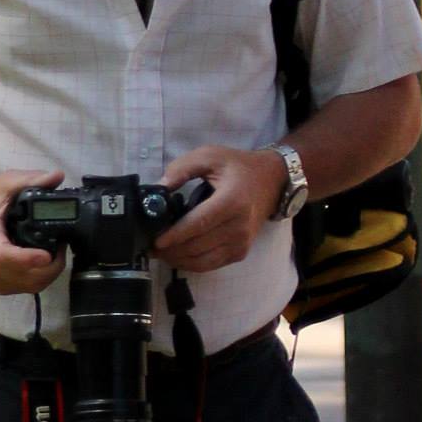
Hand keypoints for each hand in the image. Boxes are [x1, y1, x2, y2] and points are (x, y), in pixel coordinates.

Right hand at [0, 168, 68, 296]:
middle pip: (22, 278)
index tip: (47, 254)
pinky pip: (24, 289)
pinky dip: (39, 280)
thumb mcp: (5, 184)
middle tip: (61, 248)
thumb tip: (57, 176)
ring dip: (47, 275)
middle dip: (49, 267)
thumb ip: (30, 179)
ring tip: (56, 255)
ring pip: (26, 287)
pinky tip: (45, 266)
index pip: (4, 257)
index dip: (26, 259)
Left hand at [154, 144, 283, 272]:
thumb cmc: (237, 167)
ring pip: (201, 261)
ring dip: (177, 260)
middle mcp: (239, 226)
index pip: (198, 224)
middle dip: (170, 250)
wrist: (272, 180)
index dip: (175, 236)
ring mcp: (241, 243)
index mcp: (231, 202)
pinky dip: (191, 264)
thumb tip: (158, 189)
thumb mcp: (210, 156)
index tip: (155, 241)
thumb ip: (181, 169)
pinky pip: (210, 265)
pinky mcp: (241, 252)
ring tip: (160, 252)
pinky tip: (177, 255)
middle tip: (149, 246)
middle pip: (196, 246)